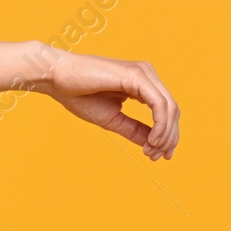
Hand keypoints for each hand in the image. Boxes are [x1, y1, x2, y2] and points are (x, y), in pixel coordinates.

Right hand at [43, 52, 179, 159]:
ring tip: (153, 151)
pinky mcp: (137, 76)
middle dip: (169, 137)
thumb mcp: (113, 119)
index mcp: (141, 83)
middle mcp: (146, 74)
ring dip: (166, 134)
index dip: (167, 135)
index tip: (158, 156)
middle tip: (158, 157)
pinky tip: (152, 141)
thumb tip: (154, 144)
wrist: (57, 78)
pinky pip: (159, 104)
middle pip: (172, 110)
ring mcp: (143, 73)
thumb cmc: (79, 95)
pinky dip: (160, 125)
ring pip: (170, 107)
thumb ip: (134, 129)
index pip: (165, 110)